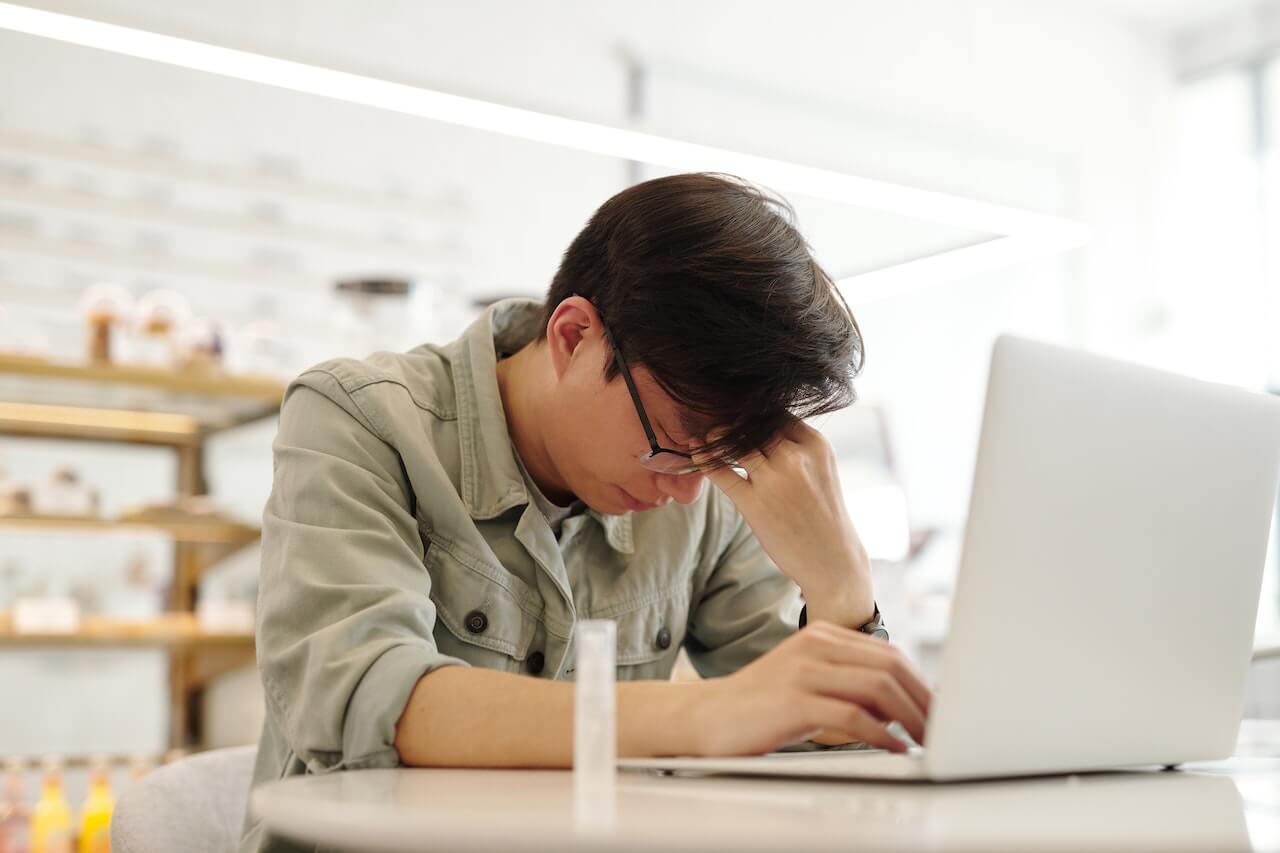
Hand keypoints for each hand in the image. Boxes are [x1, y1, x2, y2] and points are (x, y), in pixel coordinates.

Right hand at [689, 621, 931, 754]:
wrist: (707, 718)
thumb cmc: (760, 706)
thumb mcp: (808, 682)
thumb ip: (847, 682)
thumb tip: (901, 704)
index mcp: (822, 636)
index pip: (889, 653)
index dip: (921, 683)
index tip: (938, 709)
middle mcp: (815, 646)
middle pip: (890, 666)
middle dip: (923, 699)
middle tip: (942, 728)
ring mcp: (803, 671)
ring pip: (877, 687)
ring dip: (910, 717)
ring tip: (925, 739)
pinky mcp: (793, 701)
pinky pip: (853, 715)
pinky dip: (882, 735)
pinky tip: (894, 748)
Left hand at [697, 419, 872, 622]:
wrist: (832, 561)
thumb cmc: (823, 515)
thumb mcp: (821, 470)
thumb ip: (796, 447)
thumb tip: (759, 427)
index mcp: (815, 445)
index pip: (776, 413)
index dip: (754, 413)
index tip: (740, 415)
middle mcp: (795, 456)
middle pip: (752, 424)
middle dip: (733, 422)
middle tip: (717, 420)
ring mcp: (774, 479)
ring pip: (734, 442)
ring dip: (717, 436)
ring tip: (707, 435)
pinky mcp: (754, 503)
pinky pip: (721, 471)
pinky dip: (705, 458)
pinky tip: (696, 450)